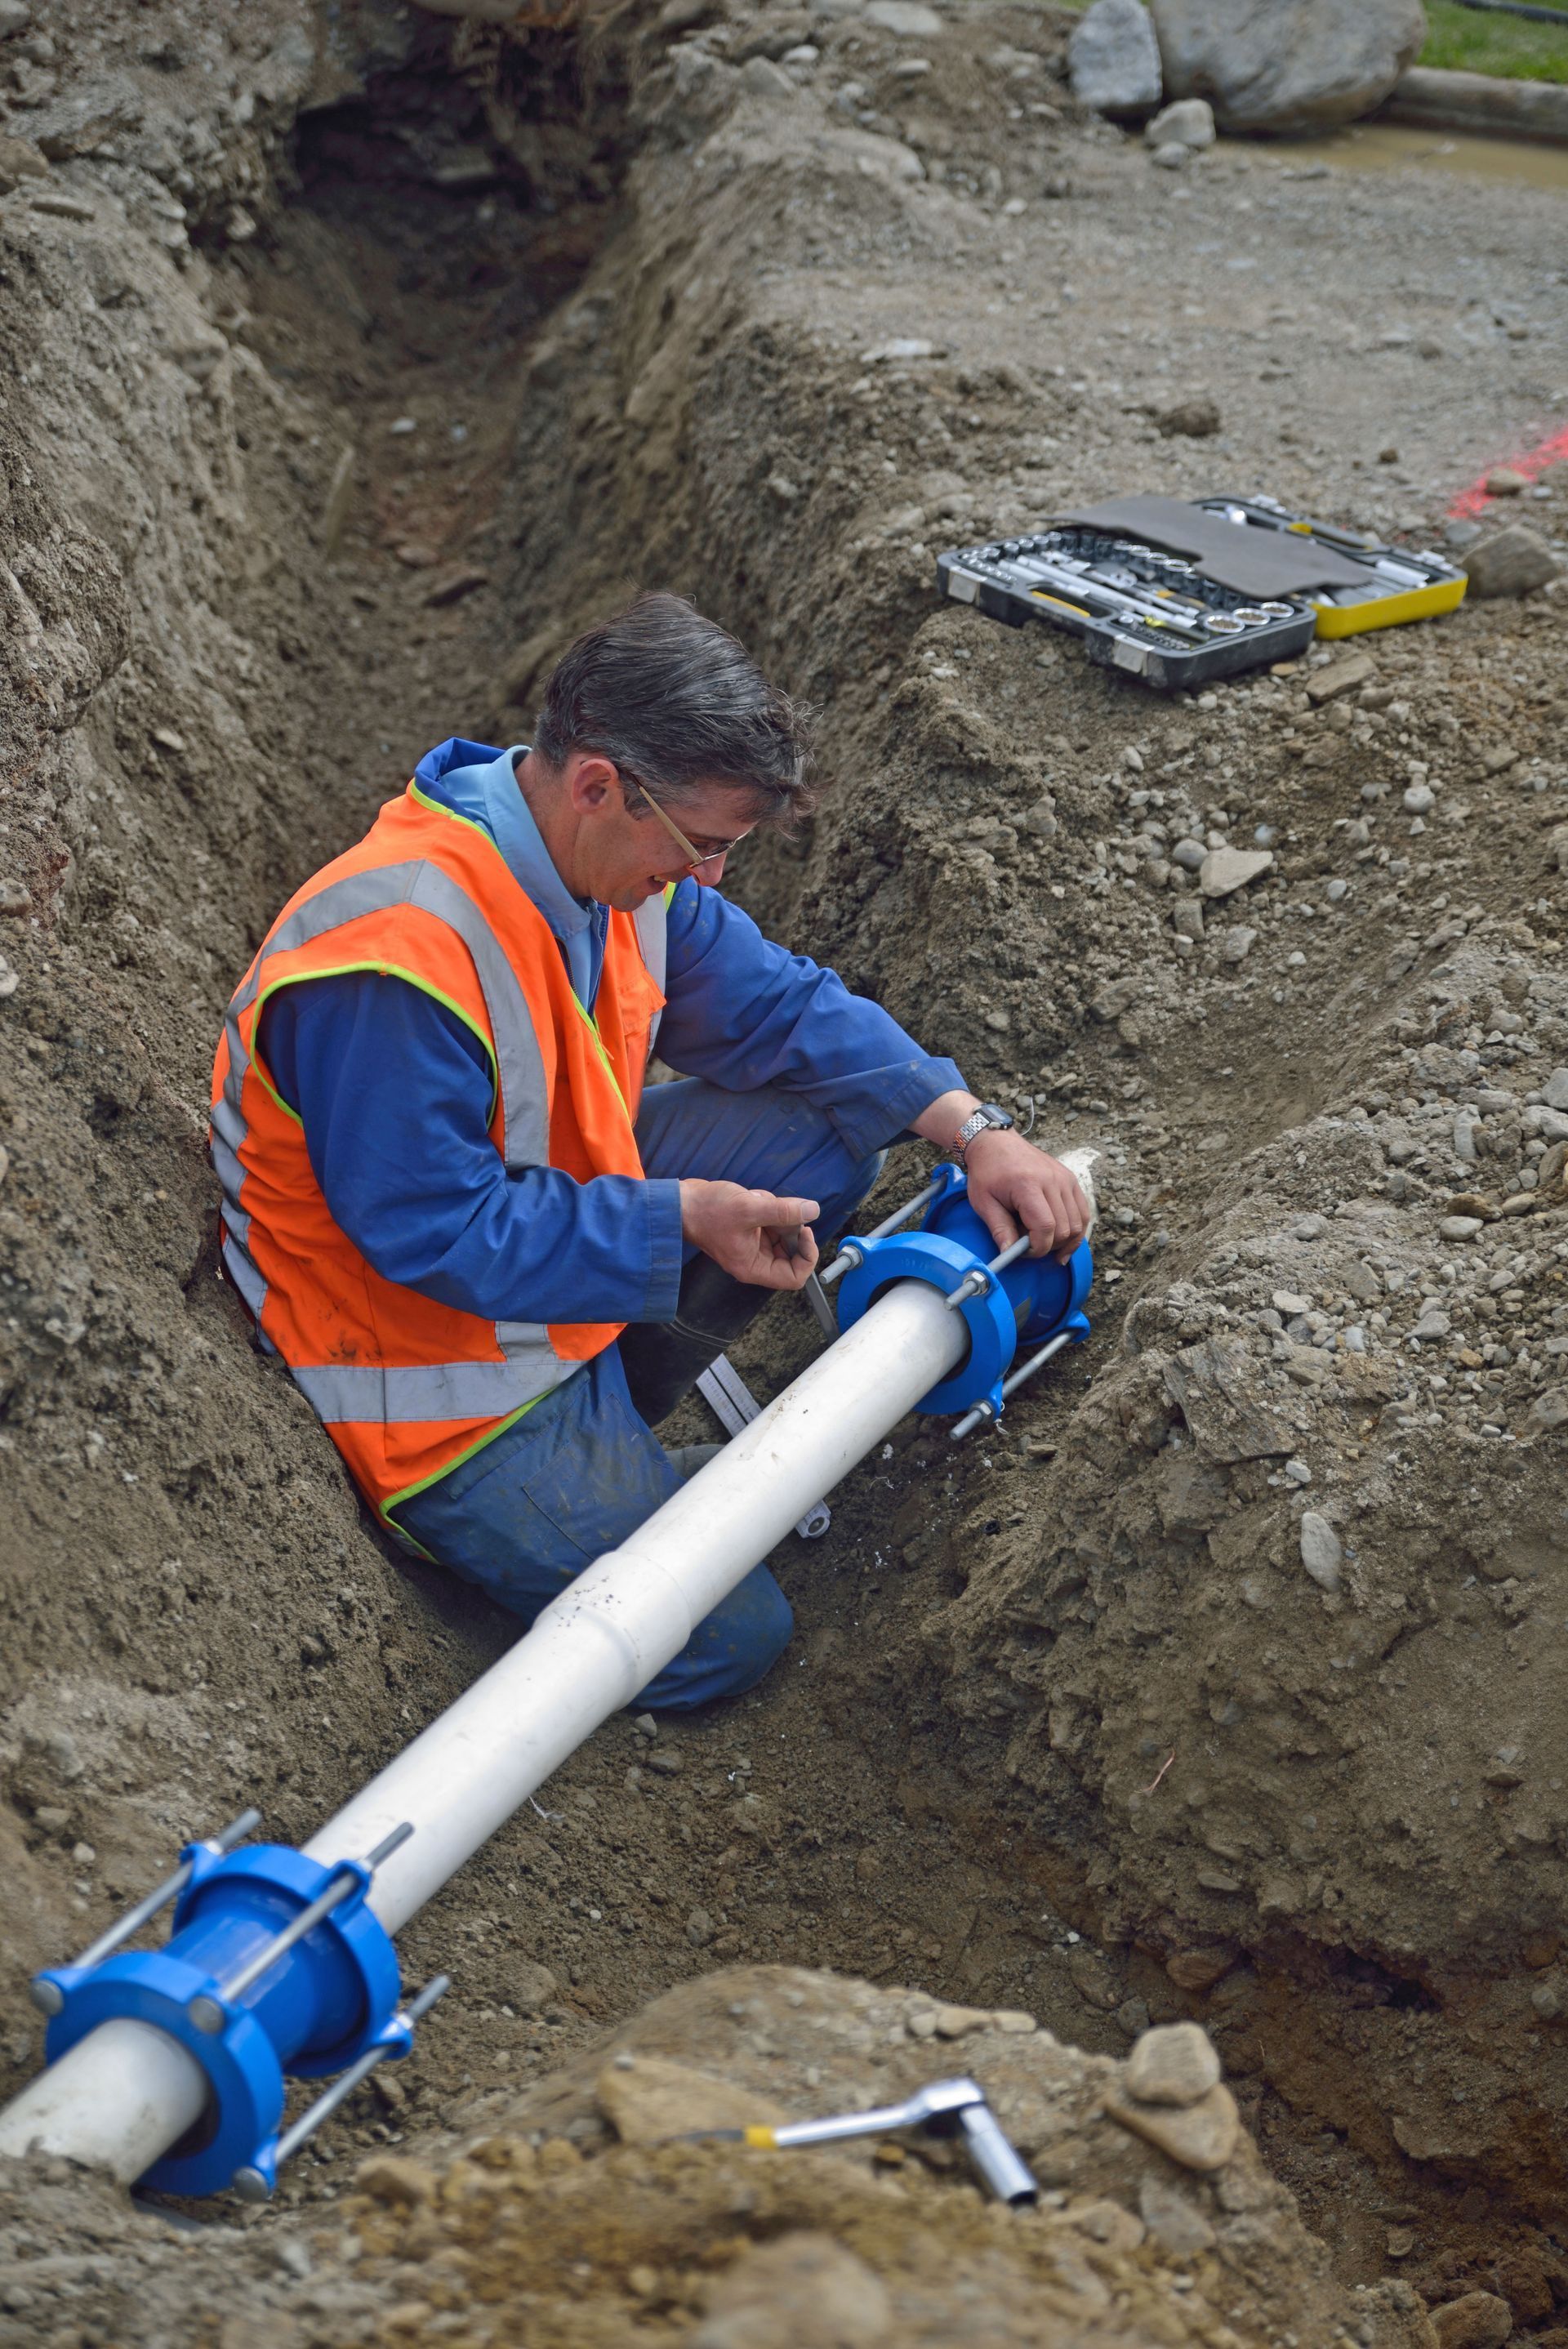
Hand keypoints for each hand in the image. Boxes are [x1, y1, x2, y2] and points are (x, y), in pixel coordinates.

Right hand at [679, 1181, 822, 1289]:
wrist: (681, 1202)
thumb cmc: (707, 1211)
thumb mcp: (749, 1209)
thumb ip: (784, 1211)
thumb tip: (813, 1210)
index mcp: (753, 1267)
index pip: (794, 1277)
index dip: (807, 1256)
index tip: (804, 1231)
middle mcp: (754, 1260)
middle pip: (791, 1253)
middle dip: (791, 1229)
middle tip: (784, 1210)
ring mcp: (752, 1245)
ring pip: (783, 1233)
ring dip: (779, 1214)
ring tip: (759, 1201)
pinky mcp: (750, 1230)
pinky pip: (771, 1222)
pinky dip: (769, 1207)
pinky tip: (754, 1198)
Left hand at [963, 1127, 1090, 1261]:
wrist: (996, 1142)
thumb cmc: (987, 1171)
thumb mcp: (983, 1202)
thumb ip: (999, 1229)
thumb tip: (1009, 1255)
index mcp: (1028, 1185)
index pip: (1046, 1227)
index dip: (1038, 1248)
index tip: (1023, 1251)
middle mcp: (1052, 1181)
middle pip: (1064, 1228)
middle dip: (1049, 1246)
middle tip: (1029, 1246)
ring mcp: (1064, 1179)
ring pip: (1078, 1223)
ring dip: (1064, 1240)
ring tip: (1046, 1244)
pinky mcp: (1070, 1179)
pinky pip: (1083, 1211)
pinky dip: (1076, 1229)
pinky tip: (1064, 1240)